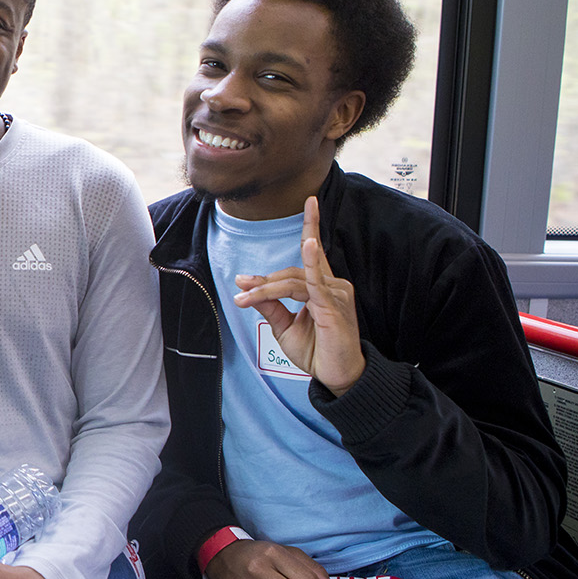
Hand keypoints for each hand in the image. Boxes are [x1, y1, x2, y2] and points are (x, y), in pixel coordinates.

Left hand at [231, 195, 364, 395]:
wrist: (337, 377)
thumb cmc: (317, 352)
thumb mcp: (285, 328)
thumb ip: (271, 307)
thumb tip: (250, 290)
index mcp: (323, 286)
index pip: (312, 253)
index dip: (310, 226)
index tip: (309, 201)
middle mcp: (333, 284)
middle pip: (291, 273)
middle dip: (263, 281)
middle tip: (241, 287)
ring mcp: (336, 293)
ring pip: (294, 281)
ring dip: (266, 288)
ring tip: (244, 296)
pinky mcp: (335, 306)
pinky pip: (316, 283)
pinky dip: (310, 264)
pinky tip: (308, 244)